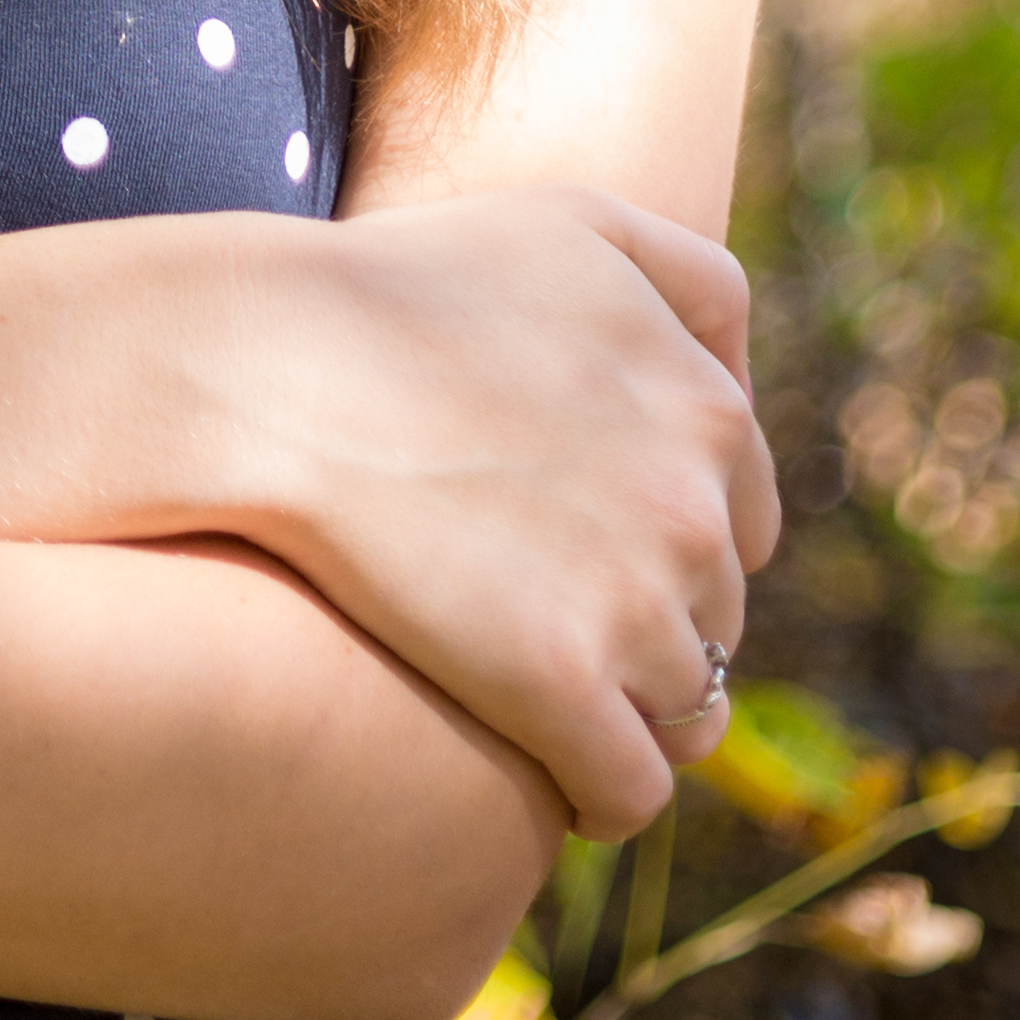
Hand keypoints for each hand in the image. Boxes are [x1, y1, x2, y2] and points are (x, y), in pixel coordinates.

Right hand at [229, 189, 775, 840]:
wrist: (276, 364)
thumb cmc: (402, 285)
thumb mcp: (577, 224)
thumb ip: (691, 284)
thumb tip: (743, 380)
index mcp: (707, 407)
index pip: (741, 522)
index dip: (665, 545)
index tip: (591, 554)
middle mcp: (694, 508)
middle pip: (713, 620)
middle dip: (648, 628)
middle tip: (545, 622)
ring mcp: (635, 603)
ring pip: (684, 714)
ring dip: (625, 716)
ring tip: (539, 704)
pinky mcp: (561, 687)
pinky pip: (629, 790)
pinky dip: (599, 795)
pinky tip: (541, 776)